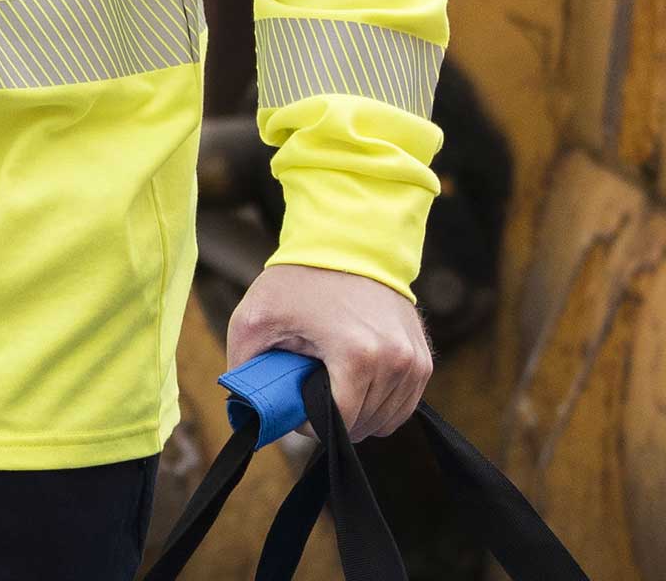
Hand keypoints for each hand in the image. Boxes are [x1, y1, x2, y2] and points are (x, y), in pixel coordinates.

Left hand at [223, 263, 432, 441]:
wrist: (347, 240)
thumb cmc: (300, 278)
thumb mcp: (256, 317)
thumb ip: (243, 365)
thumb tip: (242, 407)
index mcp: (357, 356)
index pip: (339, 423)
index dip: (311, 424)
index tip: (296, 403)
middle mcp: (395, 361)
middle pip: (364, 425)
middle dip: (333, 418)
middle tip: (311, 390)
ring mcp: (414, 360)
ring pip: (387, 420)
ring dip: (360, 413)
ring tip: (333, 383)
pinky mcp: (424, 357)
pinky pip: (404, 404)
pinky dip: (381, 403)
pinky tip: (357, 382)